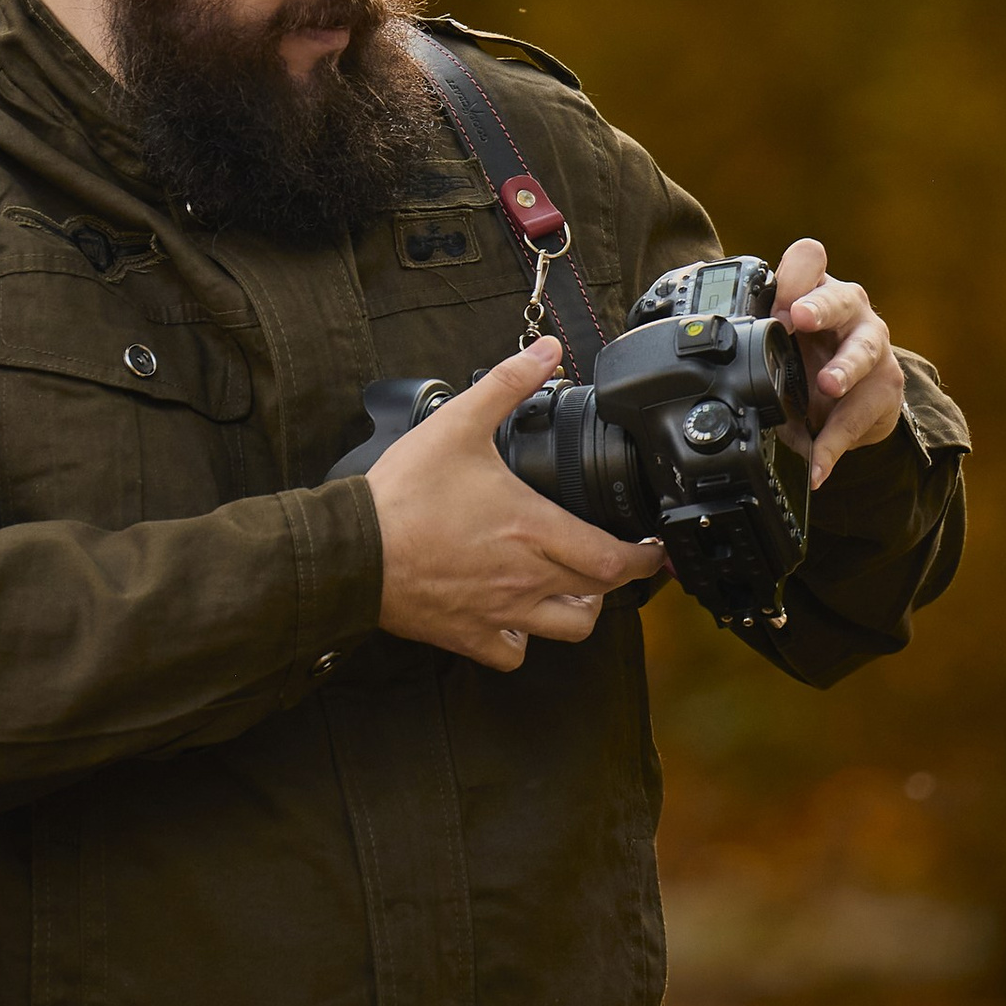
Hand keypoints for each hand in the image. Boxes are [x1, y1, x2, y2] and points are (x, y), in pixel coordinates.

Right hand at [367, 340, 663, 671]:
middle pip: (600, 593)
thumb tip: (547, 352)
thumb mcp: (458, 425)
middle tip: (620, 559)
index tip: (653, 547)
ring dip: (581, 608)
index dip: (645, 557)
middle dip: (619, 577)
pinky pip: (515, 654)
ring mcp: (501, 612)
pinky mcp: (470, 636)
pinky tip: (517, 616)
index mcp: (533, 529)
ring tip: (574, 585)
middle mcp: (527, 577)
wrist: (353, 551)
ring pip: (568, 628)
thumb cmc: (404, 495)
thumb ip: (507, 385)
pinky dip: (524, 640)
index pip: (614, 558)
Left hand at [770, 238, 905, 488]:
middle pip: (841, 298)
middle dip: (820, 307)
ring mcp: (871, 345)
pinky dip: (833, 443)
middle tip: (801, 319)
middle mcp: (849, 310)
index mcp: (815, 289)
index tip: (779, 301)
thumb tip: (715, 364)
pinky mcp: (886, 386)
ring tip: (828, 385)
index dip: (795, 274)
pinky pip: (860, 414)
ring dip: (844, 368)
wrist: (854, 395)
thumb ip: (754, 343)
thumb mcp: (779, 344)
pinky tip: (818, 464)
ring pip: (863, 349)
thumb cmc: (810, 356)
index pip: (810, 260)